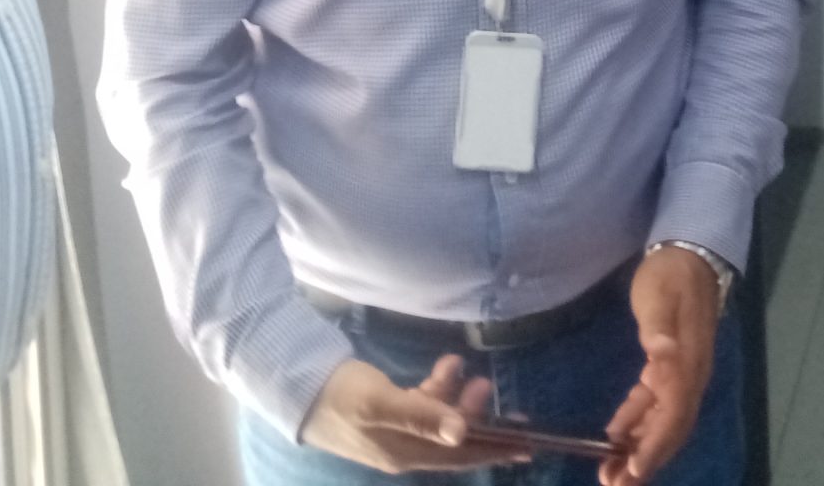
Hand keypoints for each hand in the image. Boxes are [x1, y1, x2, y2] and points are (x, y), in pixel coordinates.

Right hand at [300, 356, 522, 474]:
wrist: (296, 388)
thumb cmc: (339, 395)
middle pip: (455, 439)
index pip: (461, 457)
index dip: (495, 450)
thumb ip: (421, 415)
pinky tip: (445, 365)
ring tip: (464, 368)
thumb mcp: (380, 403)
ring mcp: (396, 433)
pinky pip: (423, 405)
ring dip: (456, 397)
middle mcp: (406, 450)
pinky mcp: (388, 414)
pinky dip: (436, 388)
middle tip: (488, 386)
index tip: (528, 445)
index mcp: (406, 454)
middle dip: (478, 416)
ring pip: (440, 419)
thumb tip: (461, 432)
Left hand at [600, 248, 723, 483]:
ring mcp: (683, 373)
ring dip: (640, 448)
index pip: (674, 413)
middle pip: (671, 428)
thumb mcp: (660, 295)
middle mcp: (691, 374)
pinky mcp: (671, 368)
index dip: (655, 444)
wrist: (689, 254)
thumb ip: (659, 327)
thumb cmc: (670, 274)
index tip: (634, 469)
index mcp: (688, 361)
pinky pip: (656, 405)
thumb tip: (662, 355)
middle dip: (646, 460)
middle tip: (614, 484)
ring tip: (611, 471)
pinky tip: (616, 433)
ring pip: (664, 422)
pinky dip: (637, 423)